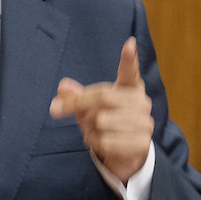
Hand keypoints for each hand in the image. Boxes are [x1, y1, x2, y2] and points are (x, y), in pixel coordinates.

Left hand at [49, 38, 154, 182]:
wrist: (126, 156)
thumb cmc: (107, 125)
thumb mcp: (88, 109)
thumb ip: (76, 97)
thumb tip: (63, 87)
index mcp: (131, 89)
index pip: (130, 72)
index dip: (129, 59)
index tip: (129, 43)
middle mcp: (142, 103)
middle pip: (102, 96)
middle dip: (76, 105)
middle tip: (56, 110)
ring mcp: (144, 123)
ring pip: (101, 122)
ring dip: (89, 130)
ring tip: (94, 133)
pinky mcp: (141, 143)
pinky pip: (106, 141)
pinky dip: (95, 144)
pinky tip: (100, 144)